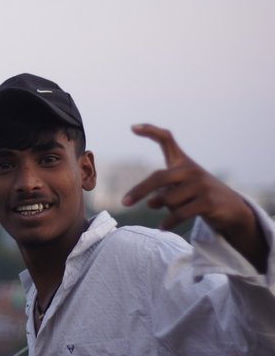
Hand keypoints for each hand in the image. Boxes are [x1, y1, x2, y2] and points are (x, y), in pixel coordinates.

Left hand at [122, 124, 266, 270]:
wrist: (231, 208)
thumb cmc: (198, 195)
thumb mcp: (179, 189)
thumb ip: (161, 191)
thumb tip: (150, 203)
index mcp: (182, 163)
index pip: (166, 140)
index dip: (151, 131)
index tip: (133, 127)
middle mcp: (191, 170)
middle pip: (158, 178)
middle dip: (139, 191)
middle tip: (124, 203)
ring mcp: (201, 185)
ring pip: (167, 200)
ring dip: (165, 210)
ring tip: (171, 213)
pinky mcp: (208, 201)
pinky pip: (179, 214)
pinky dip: (169, 222)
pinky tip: (163, 227)